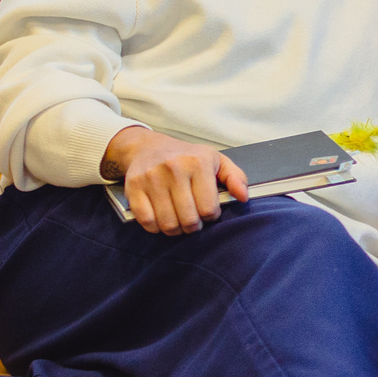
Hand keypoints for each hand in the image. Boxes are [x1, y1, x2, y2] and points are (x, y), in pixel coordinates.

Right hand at [102, 126, 247, 235]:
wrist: (147, 147)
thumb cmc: (186, 157)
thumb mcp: (216, 161)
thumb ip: (235, 178)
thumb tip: (243, 197)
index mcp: (198, 162)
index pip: (208, 208)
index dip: (210, 216)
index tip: (207, 212)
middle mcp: (174, 168)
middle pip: (188, 219)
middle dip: (193, 226)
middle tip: (193, 221)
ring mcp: (151, 177)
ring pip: (167, 223)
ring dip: (175, 229)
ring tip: (178, 220)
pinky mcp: (133, 187)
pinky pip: (146, 221)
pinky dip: (155, 227)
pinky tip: (161, 219)